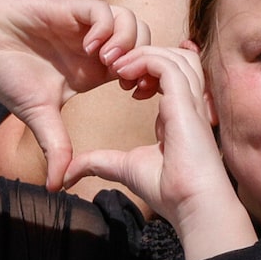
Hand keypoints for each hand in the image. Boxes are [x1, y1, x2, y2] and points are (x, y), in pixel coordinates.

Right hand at [0, 0, 148, 190]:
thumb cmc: (7, 77)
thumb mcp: (39, 117)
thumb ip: (55, 147)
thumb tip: (55, 188)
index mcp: (95, 71)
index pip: (140, 66)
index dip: (147, 78)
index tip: (135, 95)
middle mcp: (94, 46)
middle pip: (143, 41)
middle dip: (143, 59)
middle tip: (124, 79)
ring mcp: (84, 26)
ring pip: (129, 20)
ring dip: (126, 41)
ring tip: (107, 63)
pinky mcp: (70, 10)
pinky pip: (103, 10)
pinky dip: (105, 28)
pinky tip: (89, 48)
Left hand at [66, 45, 254, 257]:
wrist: (193, 205)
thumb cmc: (169, 190)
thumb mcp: (124, 168)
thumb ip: (98, 163)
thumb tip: (67, 174)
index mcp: (178, 115)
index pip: (170, 76)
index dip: (145, 70)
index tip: (121, 83)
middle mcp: (187, 104)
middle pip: (176, 58)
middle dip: (145, 55)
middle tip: (117, 69)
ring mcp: (190, 101)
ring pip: (175, 56)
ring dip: (143, 54)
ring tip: (118, 68)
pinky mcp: (186, 103)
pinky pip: (168, 65)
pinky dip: (145, 60)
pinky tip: (123, 72)